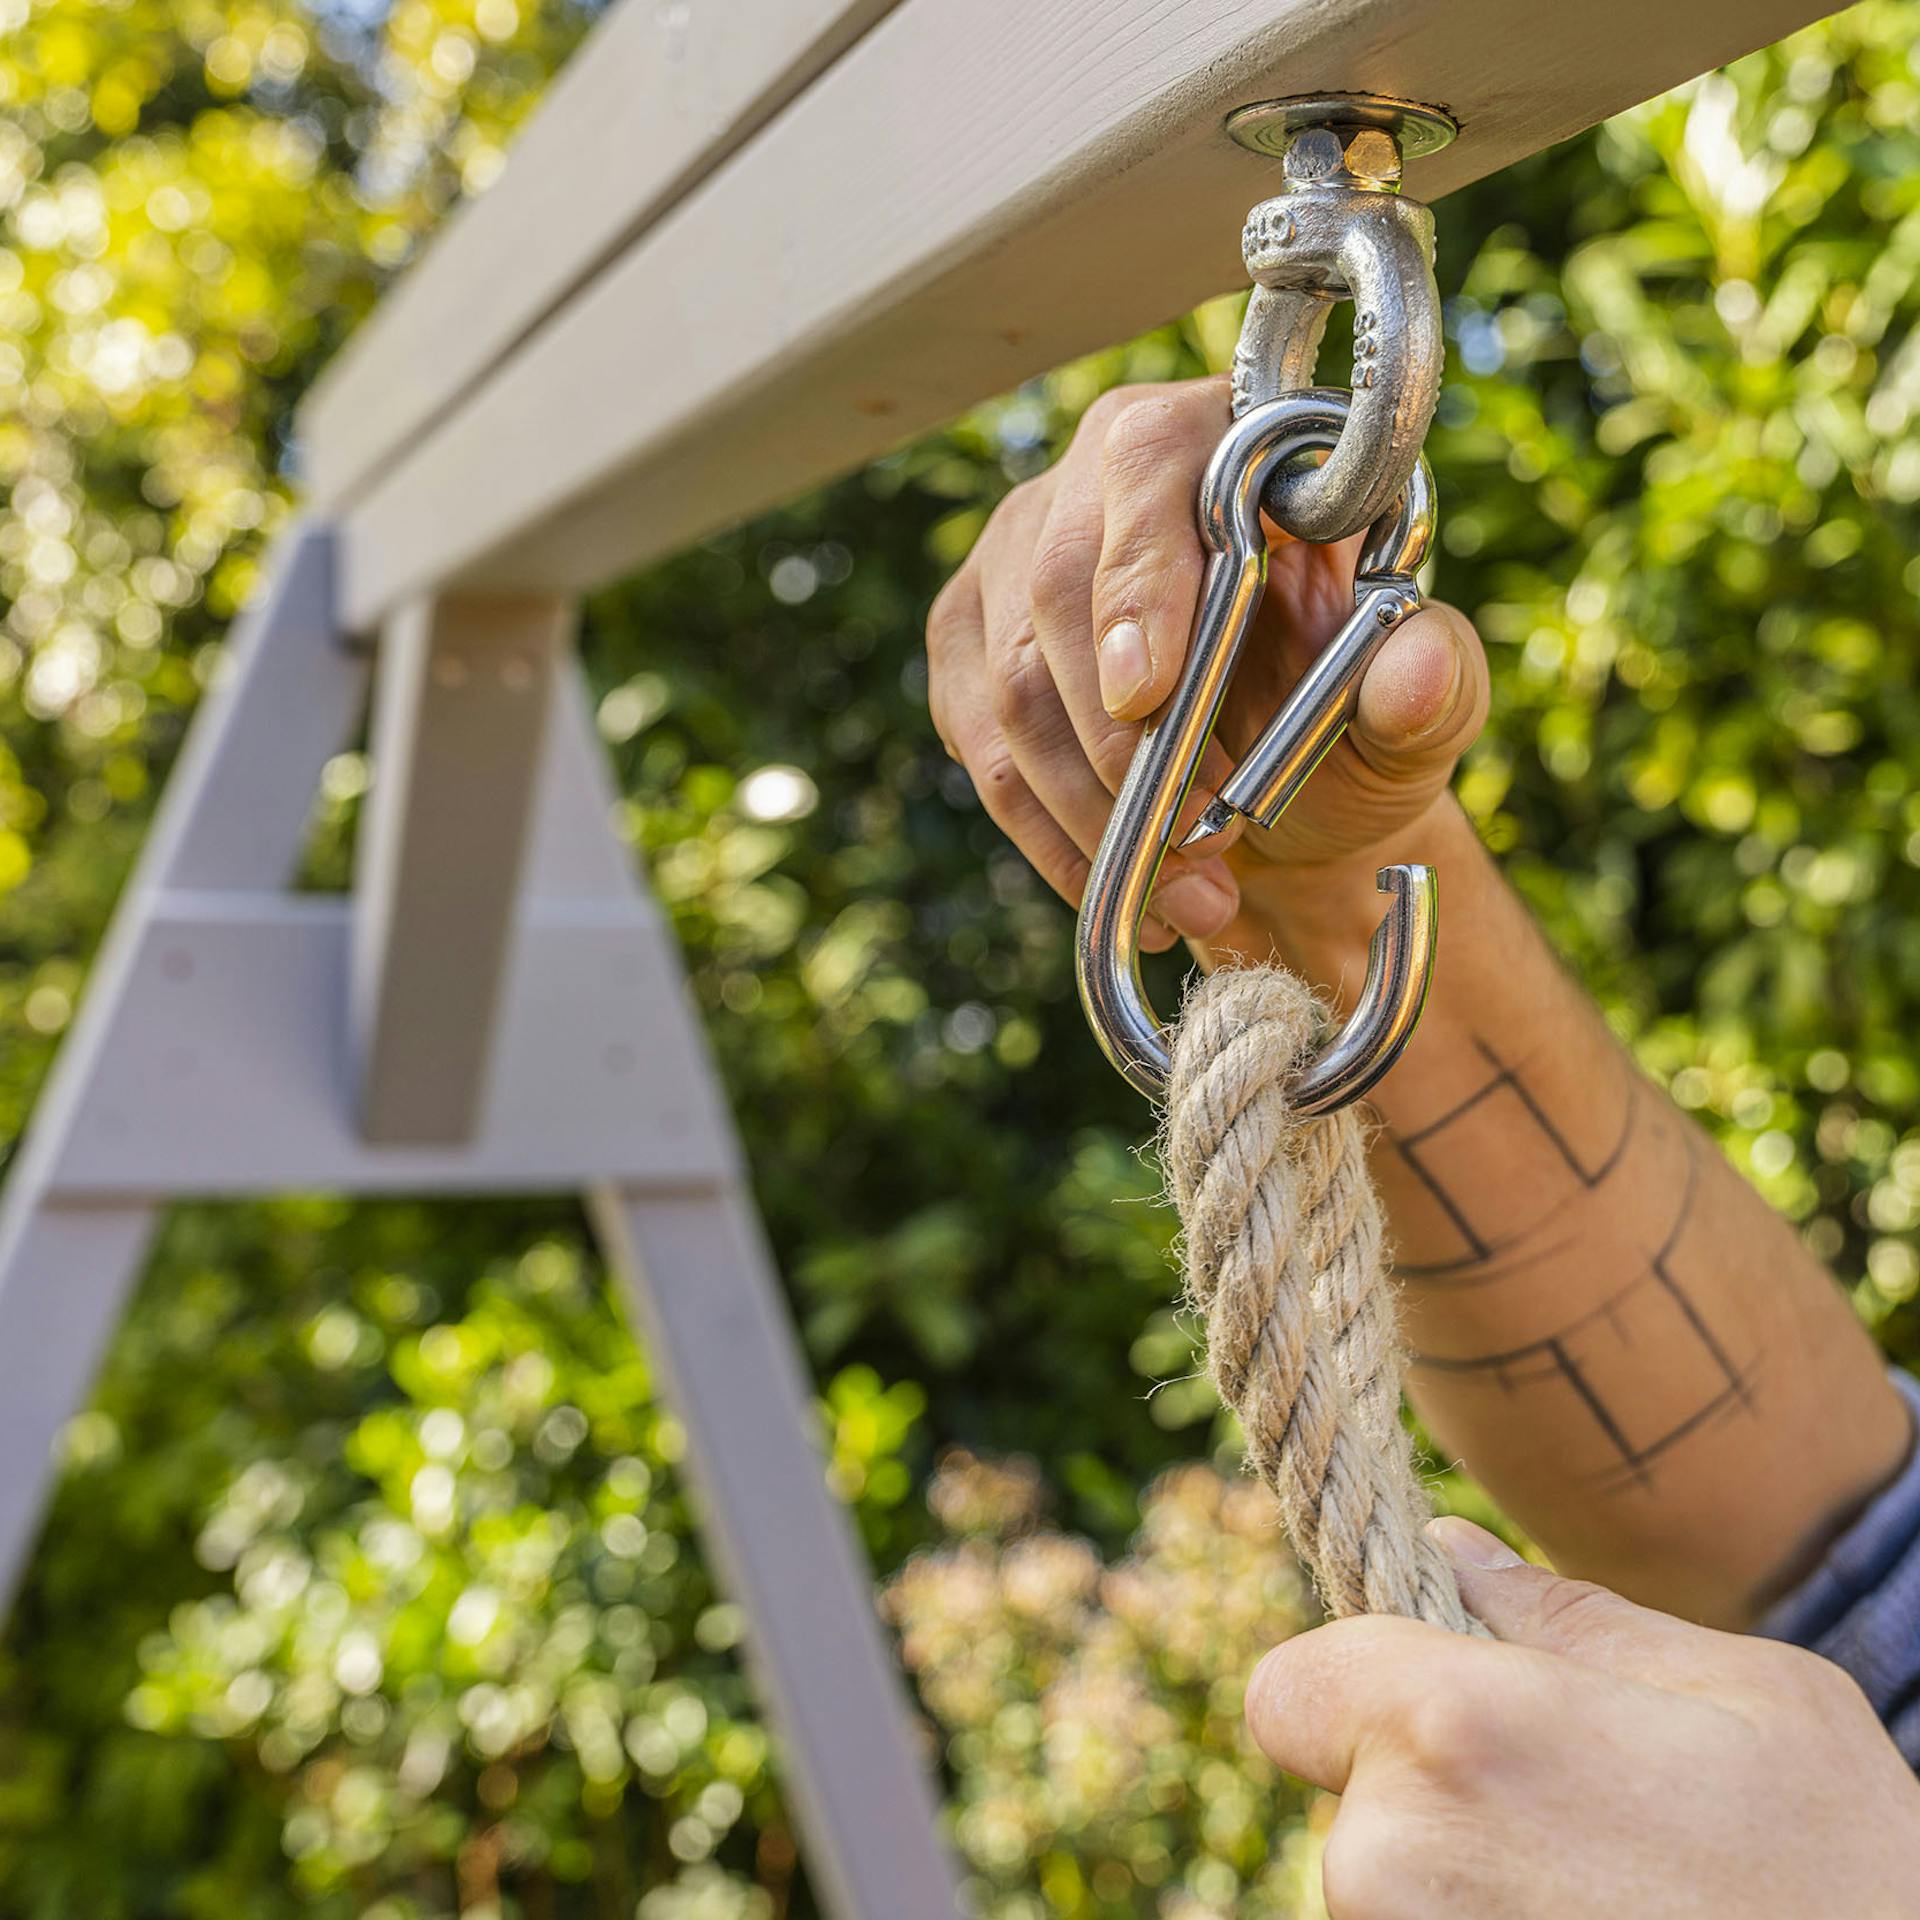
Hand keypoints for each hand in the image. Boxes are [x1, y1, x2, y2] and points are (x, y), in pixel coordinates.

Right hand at [925, 377, 1488, 949]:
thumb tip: (1412, 668)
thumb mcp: (1429, 705)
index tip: (1147, 694)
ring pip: (1009, 685)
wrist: (1292, 795)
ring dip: (1092, 807)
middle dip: (1120, 739)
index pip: (1147, 466)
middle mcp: (1095, 473)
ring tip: (1183, 889)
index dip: (1139, 579)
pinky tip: (1122, 887)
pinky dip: (1050, 836)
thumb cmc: (1356, 718)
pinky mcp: (971, 641)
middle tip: (1196, 836)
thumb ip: (1437, 682)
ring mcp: (1015, 553)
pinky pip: (981, 747)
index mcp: (1223, 437)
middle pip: (1054, 587)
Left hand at [1247, 1518, 1919, 1917]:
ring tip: (1605, 1890)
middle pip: (1345, 1796)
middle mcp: (1389, 1859)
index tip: (1440, 1701)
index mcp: (1452, 1728)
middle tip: (1568, 1812)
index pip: (1289, 1687)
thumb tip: (1453, 1553)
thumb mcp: (1747, 1697)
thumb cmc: (1849, 1874)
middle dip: (1422, 1787)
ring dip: (1457, 1874)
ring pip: (1385, 1887)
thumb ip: (1568, 1617)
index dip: (1355, 1685)